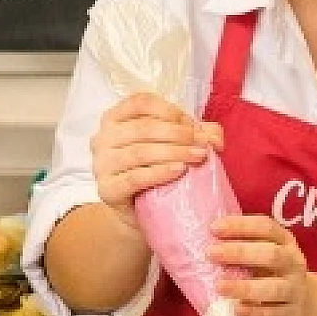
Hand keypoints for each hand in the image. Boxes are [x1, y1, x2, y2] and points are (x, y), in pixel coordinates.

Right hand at [91, 92, 220, 227]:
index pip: (140, 103)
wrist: (137, 212)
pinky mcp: (107, 189)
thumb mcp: (173, 145)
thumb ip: (194, 134)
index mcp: (115, 118)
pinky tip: (179, 170)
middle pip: (142, 128)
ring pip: (140, 152)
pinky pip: (135, 178)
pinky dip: (159, 172)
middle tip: (203, 144)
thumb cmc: (154, 170)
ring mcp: (101, 164)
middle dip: (178, 134)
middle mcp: (103, 137)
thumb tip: (214, 135)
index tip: (191, 124)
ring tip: (197, 156)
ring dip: (174, 152)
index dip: (169, 110)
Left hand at [211, 213, 314, 315]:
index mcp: (285, 242)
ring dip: (244, 286)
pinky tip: (236, 309)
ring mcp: (295, 290)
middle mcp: (293, 263)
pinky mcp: (291, 315)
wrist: (305, 306)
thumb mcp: (265, 255)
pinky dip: (253, 312)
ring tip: (219, 286)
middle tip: (211, 253)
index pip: (266, 227)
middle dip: (239, 252)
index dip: (240, 226)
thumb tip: (208, 240)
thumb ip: (243, 247)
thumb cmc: (273, 274)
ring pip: (274, 288)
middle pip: (271, 255)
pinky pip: (272, 314)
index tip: (213, 228)